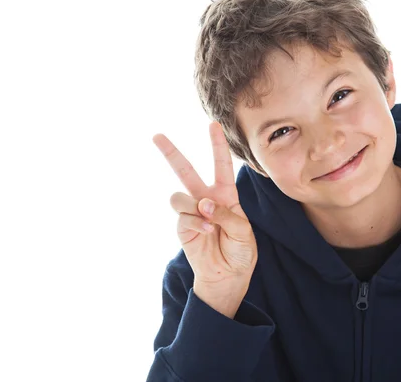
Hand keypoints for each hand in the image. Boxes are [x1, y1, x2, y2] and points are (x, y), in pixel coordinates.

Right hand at [152, 122, 257, 316]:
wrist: (229, 276)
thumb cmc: (240, 251)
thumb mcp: (244, 231)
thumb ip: (226, 214)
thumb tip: (202, 203)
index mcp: (225, 194)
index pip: (220, 164)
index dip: (217, 144)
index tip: (213, 124)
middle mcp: (205, 198)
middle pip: (185, 170)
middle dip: (171, 153)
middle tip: (156, 136)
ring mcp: (192, 212)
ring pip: (179, 196)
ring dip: (195, 207)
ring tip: (210, 223)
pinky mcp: (182, 227)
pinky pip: (183, 217)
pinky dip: (196, 224)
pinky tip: (207, 233)